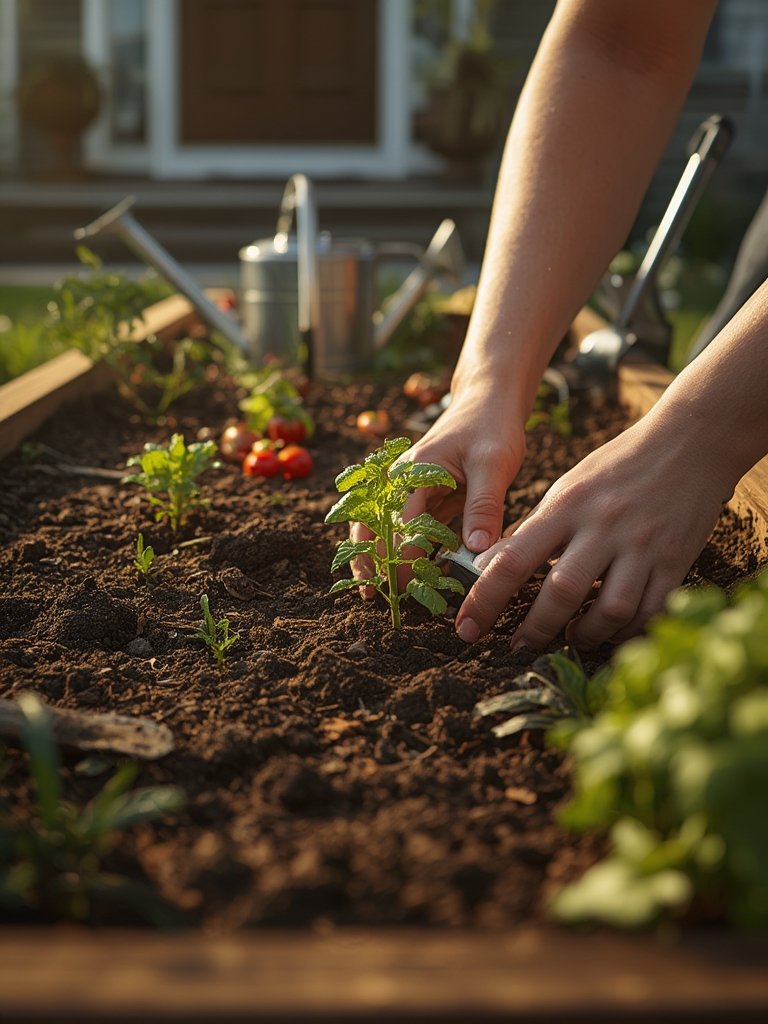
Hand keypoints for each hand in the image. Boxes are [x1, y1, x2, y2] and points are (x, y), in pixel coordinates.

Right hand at [350, 381, 526, 590]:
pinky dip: (395, 548)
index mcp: (415, 472)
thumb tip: (477, 550)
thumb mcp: (494, 465)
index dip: (400, 557)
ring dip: (375, 556)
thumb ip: (484, 507)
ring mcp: (407, 487)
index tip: (404, 587)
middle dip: (372, 560)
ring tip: (371, 590)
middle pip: (374, 525)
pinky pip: (402, 526)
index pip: (400, 524)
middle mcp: (401, 479)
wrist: (488, 403)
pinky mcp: (420, 496)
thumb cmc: (491, 428)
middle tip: (373, 596)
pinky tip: (397, 571)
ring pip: (380, 527)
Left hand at [455, 410, 730, 649]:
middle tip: (518, 646)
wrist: (691, 442)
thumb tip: (492, 567)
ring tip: (569, 638)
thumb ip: (535, 528)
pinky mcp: (675, 561)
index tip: (466, 628)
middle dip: (534, 629)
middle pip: (560, 592)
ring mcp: (641, 546)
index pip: (513, 559)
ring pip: (609, 610)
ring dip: (584, 635)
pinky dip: (626, 631)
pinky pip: (648, 610)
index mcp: (566, 506)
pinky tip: (611, 631)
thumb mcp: (568, 487)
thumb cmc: (618, 466)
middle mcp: (602, 526)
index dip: (485, 599)